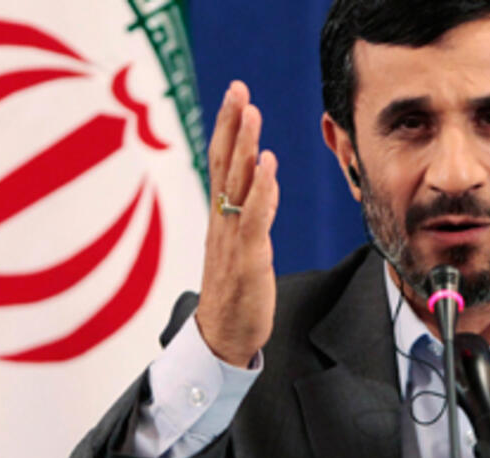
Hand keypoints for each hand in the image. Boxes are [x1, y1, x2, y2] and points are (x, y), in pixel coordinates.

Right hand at [195, 81, 279, 367]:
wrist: (222, 338)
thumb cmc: (235, 293)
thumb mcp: (244, 247)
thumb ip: (252, 212)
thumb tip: (266, 181)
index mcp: (221, 218)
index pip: (221, 163)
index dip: (227, 129)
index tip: (235, 96)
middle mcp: (222, 222)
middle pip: (224, 164)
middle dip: (232, 124)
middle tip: (238, 88)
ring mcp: (232, 239)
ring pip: (236, 184)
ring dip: (245, 146)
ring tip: (253, 112)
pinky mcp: (248, 258)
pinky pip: (253, 218)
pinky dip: (261, 189)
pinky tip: (268, 165)